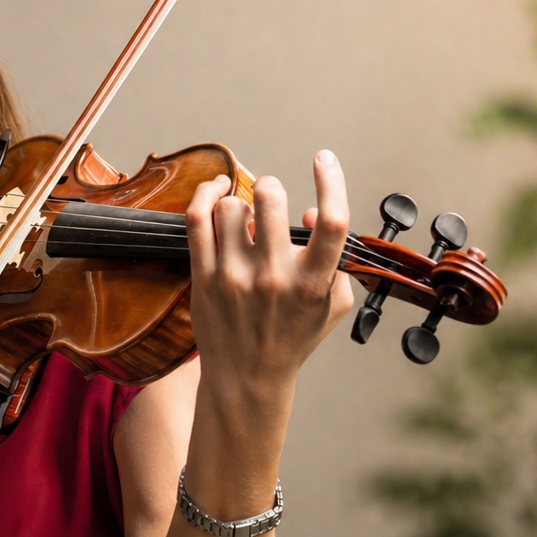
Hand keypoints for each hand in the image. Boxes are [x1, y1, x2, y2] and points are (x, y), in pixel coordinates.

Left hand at [185, 149, 354, 403]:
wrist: (246, 378)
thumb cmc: (293, 338)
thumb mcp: (332, 305)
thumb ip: (338, 261)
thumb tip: (312, 212)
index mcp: (312, 284)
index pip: (332, 222)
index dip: (331, 182)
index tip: (324, 159)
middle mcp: (272, 278)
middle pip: (270, 199)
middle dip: (272, 187)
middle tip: (270, 198)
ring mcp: (233, 277)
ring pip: (232, 207)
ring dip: (241, 203)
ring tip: (245, 219)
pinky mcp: (203, 276)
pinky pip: (198, 218)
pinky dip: (206, 194)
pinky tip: (215, 190)